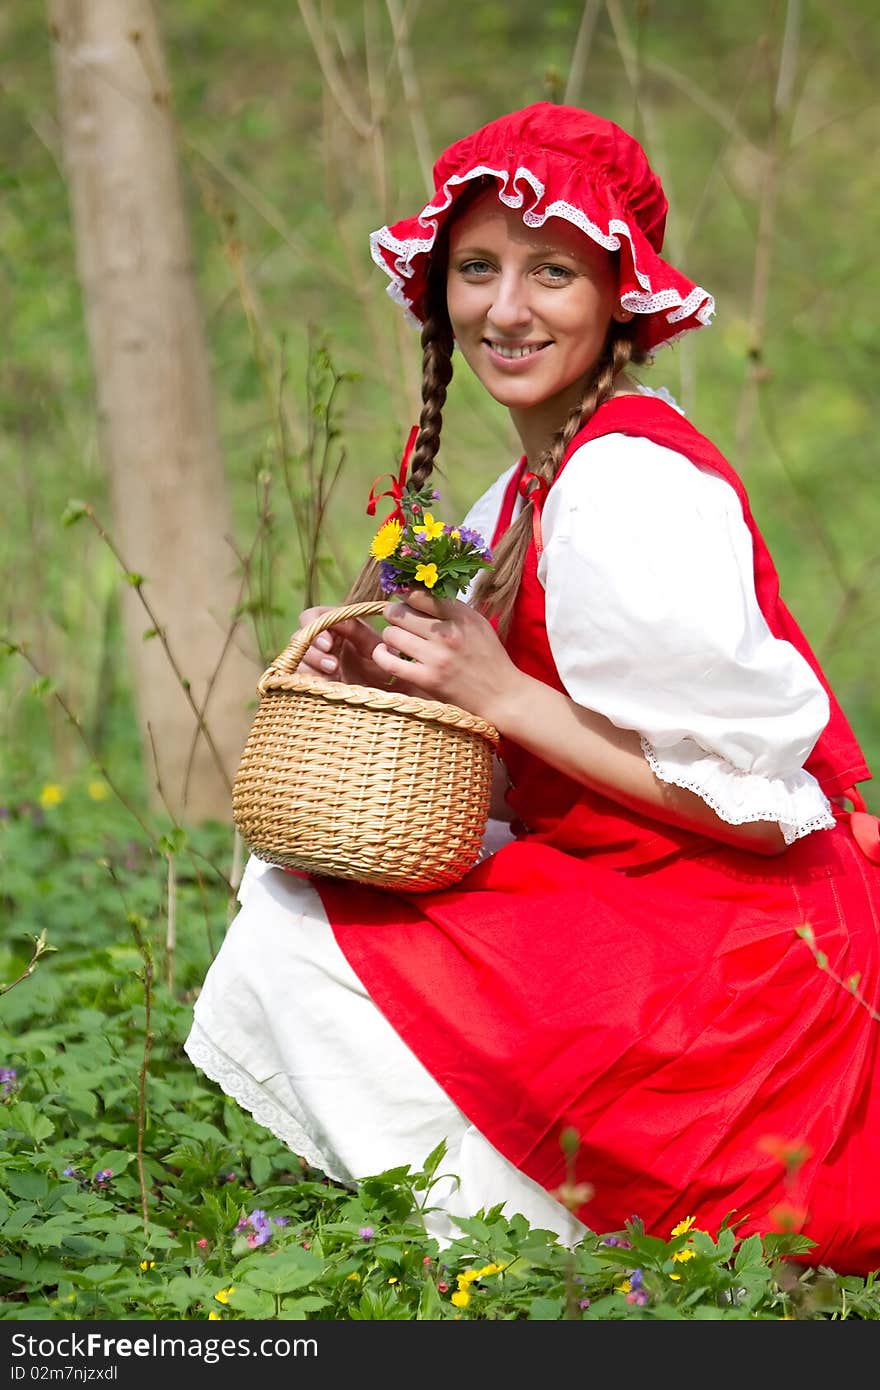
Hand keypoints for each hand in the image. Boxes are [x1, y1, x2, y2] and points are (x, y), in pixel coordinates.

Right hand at [295, 606, 388, 687]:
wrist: (385, 697)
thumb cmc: (381, 667)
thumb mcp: (375, 647)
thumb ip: (358, 631)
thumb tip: (340, 620)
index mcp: (333, 627)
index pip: (312, 617)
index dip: (315, 626)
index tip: (328, 644)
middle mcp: (318, 643)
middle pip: (299, 639)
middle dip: (313, 652)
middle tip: (333, 666)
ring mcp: (312, 664)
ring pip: (297, 660)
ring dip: (312, 669)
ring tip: (334, 678)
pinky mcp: (310, 682)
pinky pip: (299, 680)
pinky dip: (311, 684)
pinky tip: (329, 688)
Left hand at [372, 589, 523, 725]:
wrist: (501, 695)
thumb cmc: (488, 658)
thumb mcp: (477, 623)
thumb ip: (450, 608)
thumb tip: (417, 592)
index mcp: (461, 616)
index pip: (418, 594)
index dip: (406, 596)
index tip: (406, 602)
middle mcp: (447, 634)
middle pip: (399, 612)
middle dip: (395, 614)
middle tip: (399, 620)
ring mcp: (436, 658)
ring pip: (391, 634)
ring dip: (391, 635)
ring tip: (399, 640)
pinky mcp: (427, 680)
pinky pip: (389, 662)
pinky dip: (382, 654)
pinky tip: (386, 652)